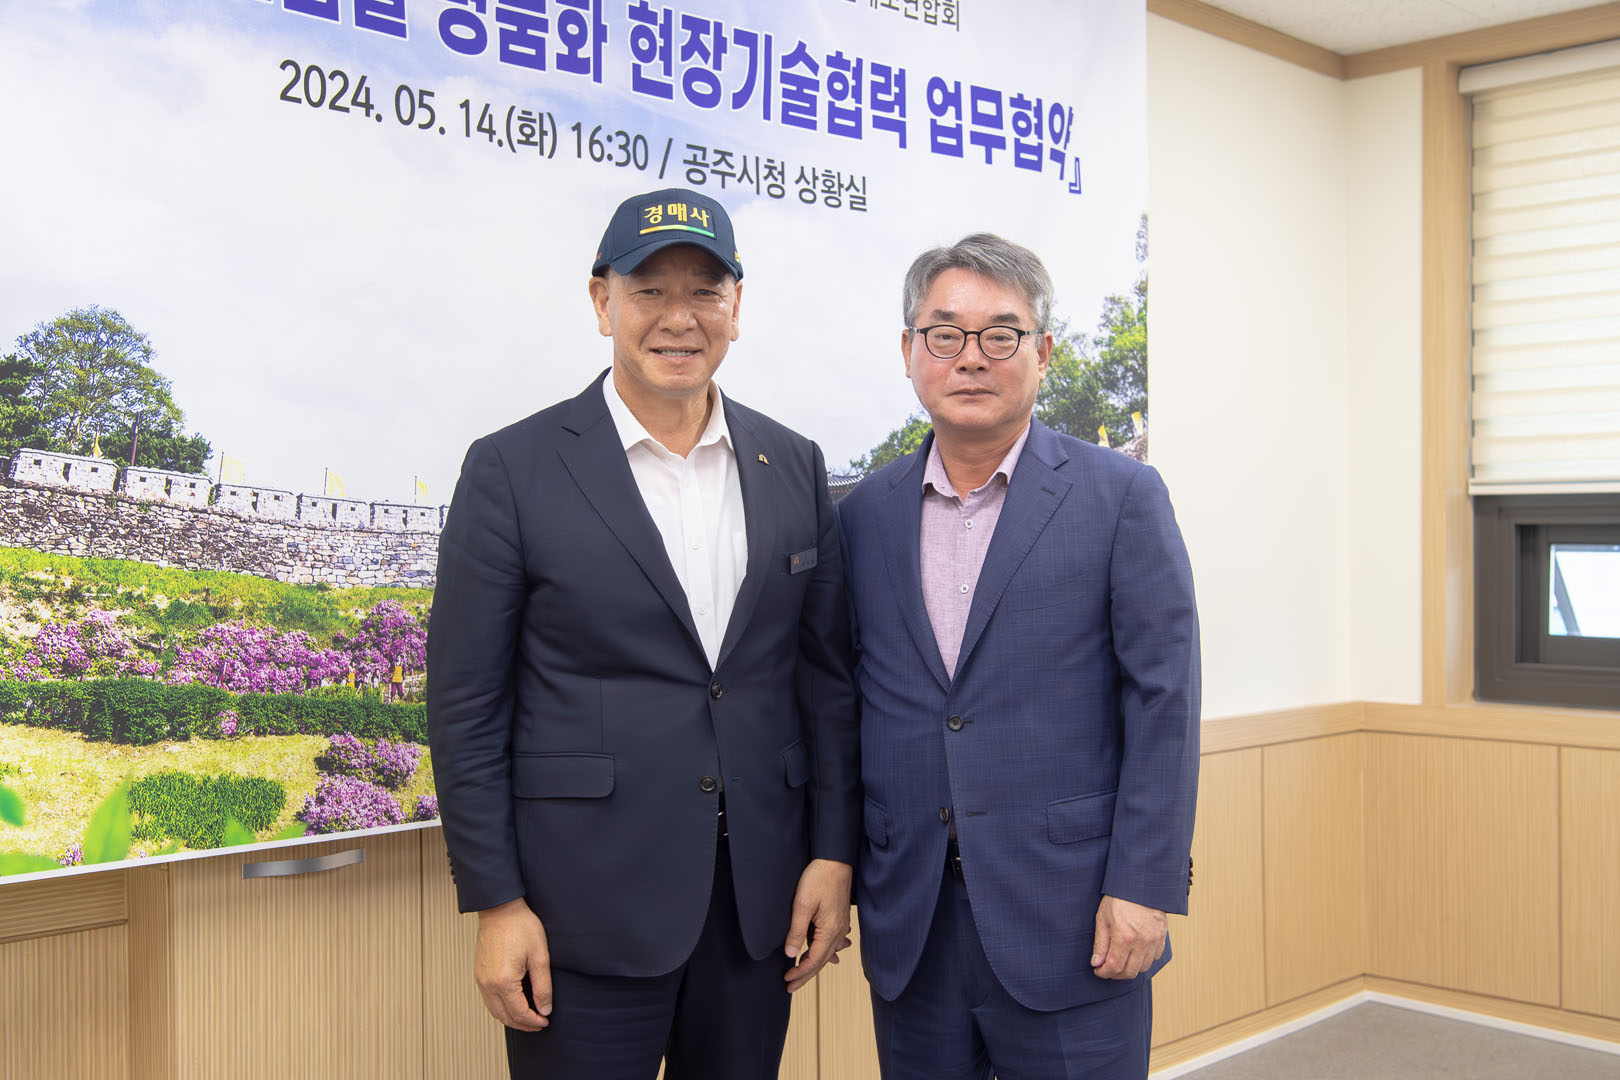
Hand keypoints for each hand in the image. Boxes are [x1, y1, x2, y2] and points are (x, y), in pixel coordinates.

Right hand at [474, 897, 551, 1029]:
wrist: (500, 909)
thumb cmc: (521, 927)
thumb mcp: (540, 956)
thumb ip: (543, 986)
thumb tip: (545, 1009)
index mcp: (504, 981)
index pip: (519, 1013)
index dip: (534, 1021)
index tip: (545, 1021)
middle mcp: (488, 984)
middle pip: (504, 1016)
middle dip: (522, 1024)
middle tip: (538, 1024)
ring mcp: (480, 979)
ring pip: (494, 1011)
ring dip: (510, 1018)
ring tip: (527, 1018)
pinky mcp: (478, 974)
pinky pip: (488, 1000)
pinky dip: (500, 1008)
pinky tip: (513, 1005)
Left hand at [782, 858, 852, 992]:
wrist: (835, 860)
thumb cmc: (819, 878)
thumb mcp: (803, 905)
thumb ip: (797, 932)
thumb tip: (792, 955)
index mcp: (830, 931)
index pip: (814, 961)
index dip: (800, 973)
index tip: (787, 980)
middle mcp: (839, 932)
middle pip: (822, 961)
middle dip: (805, 975)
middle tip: (790, 986)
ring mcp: (841, 926)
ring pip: (827, 953)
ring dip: (814, 965)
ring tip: (801, 974)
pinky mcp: (839, 918)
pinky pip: (832, 943)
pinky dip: (823, 952)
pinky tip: (823, 956)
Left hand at [1091, 895, 1166, 979]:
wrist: (1141, 884)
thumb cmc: (1119, 899)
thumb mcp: (1103, 918)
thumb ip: (1100, 943)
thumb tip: (1096, 963)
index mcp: (1124, 937)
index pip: (1114, 967)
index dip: (1104, 972)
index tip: (1098, 970)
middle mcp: (1141, 942)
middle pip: (1129, 972)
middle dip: (1116, 975)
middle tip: (1108, 969)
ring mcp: (1154, 941)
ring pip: (1143, 968)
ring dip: (1130, 968)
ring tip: (1121, 961)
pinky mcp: (1162, 938)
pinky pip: (1154, 958)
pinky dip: (1144, 960)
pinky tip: (1135, 953)